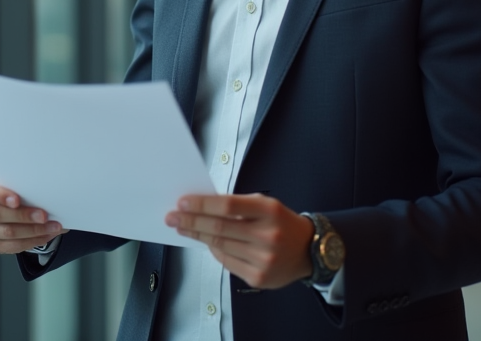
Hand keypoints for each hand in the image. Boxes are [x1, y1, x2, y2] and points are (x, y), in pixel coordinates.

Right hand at [0, 175, 65, 254]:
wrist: (13, 206)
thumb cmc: (17, 191)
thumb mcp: (18, 183)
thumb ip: (25, 185)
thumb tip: (48, 192)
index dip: (0, 195)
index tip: (17, 200)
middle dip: (23, 216)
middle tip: (43, 215)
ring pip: (7, 232)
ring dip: (33, 231)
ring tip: (52, 226)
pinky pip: (14, 246)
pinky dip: (33, 240)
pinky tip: (46, 234)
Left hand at [166, 194, 313, 288]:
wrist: (308, 250)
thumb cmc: (281, 223)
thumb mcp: (265, 205)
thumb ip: (237, 205)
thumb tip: (202, 206)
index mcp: (269, 211)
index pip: (228, 206)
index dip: (202, 204)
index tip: (183, 202)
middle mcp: (268, 235)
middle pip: (219, 228)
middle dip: (191, 221)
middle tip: (173, 217)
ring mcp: (263, 259)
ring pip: (220, 246)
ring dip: (197, 236)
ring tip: (183, 228)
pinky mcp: (258, 277)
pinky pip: (226, 262)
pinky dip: (213, 251)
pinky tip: (206, 242)